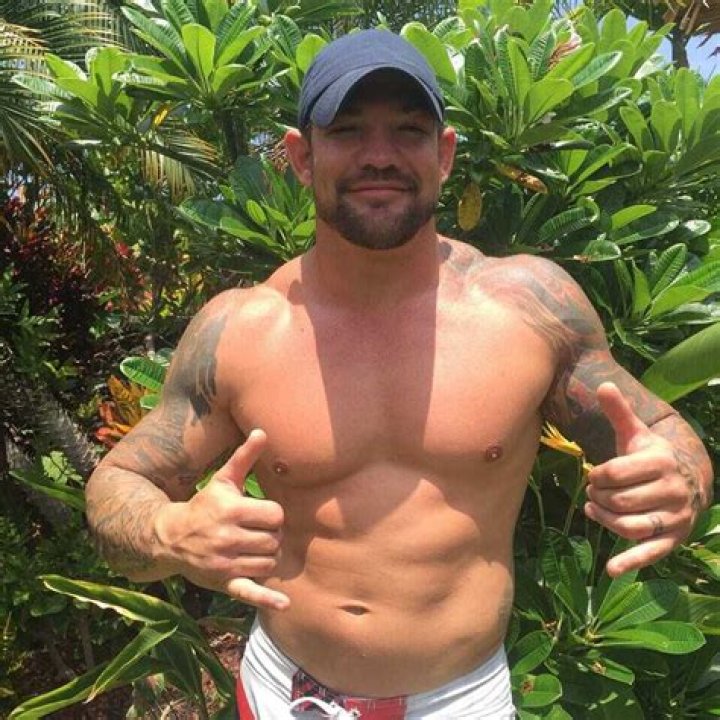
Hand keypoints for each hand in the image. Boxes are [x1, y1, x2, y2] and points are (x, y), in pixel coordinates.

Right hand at [155, 429, 289, 609]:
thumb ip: (244, 457)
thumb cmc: (204, 504)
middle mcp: (228, 538)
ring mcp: (226, 562)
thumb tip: (262, 431)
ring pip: (269, 562)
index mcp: (231, 510)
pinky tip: (285, 603)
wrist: (170, 536)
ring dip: (268, 555)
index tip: (262, 514)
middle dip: (272, 535)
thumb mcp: (223, 479)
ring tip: (255, 547)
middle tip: (258, 531)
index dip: (273, 515)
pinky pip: (249, 593)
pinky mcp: (223, 583)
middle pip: (275, 540)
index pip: (275, 515)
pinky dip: (267, 599)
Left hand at [584, 382, 695, 576]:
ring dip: (605, 520)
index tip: (594, 475)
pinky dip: (631, 562)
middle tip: (593, 493)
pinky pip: (651, 552)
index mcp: (661, 461)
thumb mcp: (636, 434)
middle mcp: (673, 490)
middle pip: (620, 500)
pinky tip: (612, 569)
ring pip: (629, 525)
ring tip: (595, 510)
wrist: (686, 480)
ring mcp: (675, 516)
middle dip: (599, 497)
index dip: (596, 475)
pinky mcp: (672, 539)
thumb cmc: (650, 456)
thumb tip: (603, 385)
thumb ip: (619, 413)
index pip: (615, 472)